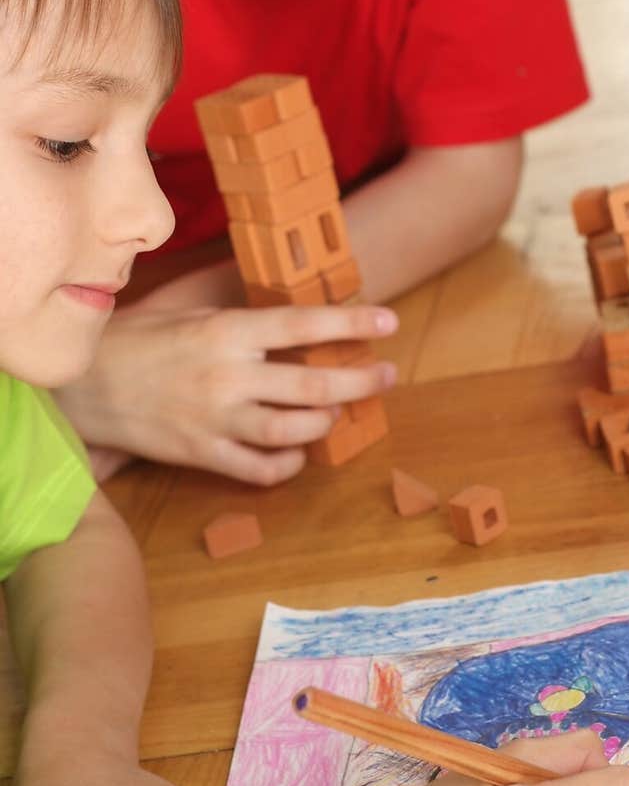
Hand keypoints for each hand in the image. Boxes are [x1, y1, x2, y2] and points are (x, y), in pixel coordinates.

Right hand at [55, 301, 398, 483]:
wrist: (83, 385)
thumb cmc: (140, 341)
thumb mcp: (193, 316)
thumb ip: (244, 324)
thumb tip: (301, 321)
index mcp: (226, 332)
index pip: (304, 324)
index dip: (352, 323)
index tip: (388, 321)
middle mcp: (227, 376)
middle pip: (312, 384)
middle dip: (360, 380)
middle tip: (386, 375)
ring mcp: (215, 419)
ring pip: (292, 430)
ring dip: (325, 422)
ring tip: (335, 411)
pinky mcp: (201, 454)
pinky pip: (259, 470)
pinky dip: (288, 466)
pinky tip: (298, 455)